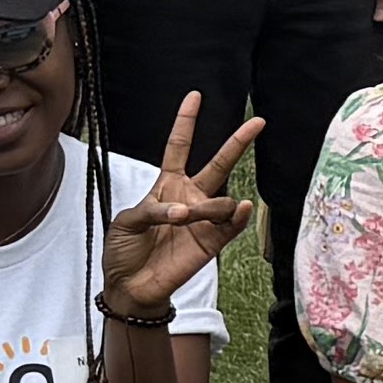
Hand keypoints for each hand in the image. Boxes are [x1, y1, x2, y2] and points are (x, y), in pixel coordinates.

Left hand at [101, 95, 264, 322]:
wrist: (131, 287)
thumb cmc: (124, 251)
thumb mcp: (125, 221)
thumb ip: (153, 209)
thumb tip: (185, 212)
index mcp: (166, 186)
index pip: (178, 147)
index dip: (186, 122)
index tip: (195, 96)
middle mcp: (189, 198)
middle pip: (219, 164)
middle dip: (238, 142)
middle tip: (258, 122)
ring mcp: (203, 220)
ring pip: (222, 201)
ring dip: (207, 207)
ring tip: (187, 221)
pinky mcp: (212, 242)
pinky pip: (231, 225)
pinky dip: (237, 216)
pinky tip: (241, 209)